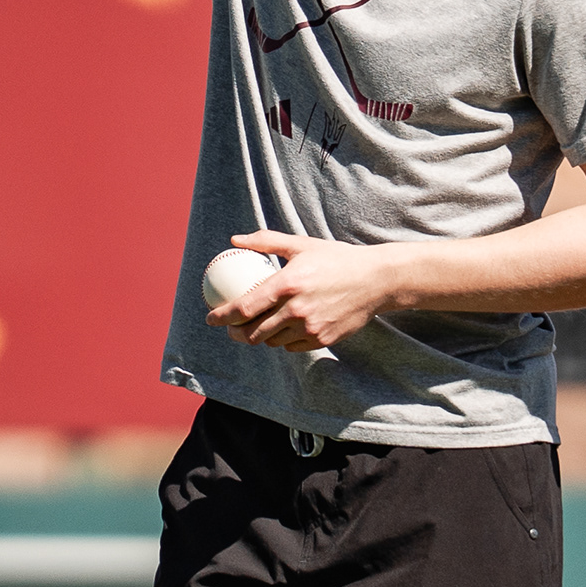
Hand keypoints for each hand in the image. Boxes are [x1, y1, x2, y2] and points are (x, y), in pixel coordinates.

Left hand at [206, 230, 391, 351]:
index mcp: (287, 285)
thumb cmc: (336, 259)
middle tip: (230, 328)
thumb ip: (265, 241)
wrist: (375, 280)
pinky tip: (281, 332)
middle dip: (235, 333)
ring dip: (258, 337)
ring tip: (254, 328)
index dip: (221, 316)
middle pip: (253, 332)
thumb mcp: (301, 245)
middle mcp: (296, 310)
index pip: (243, 307)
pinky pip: (292, 346)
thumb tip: (234, 240)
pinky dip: (283, 340)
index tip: (210, 318)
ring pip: (271, 341)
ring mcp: (310, 328)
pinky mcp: (322, 340)